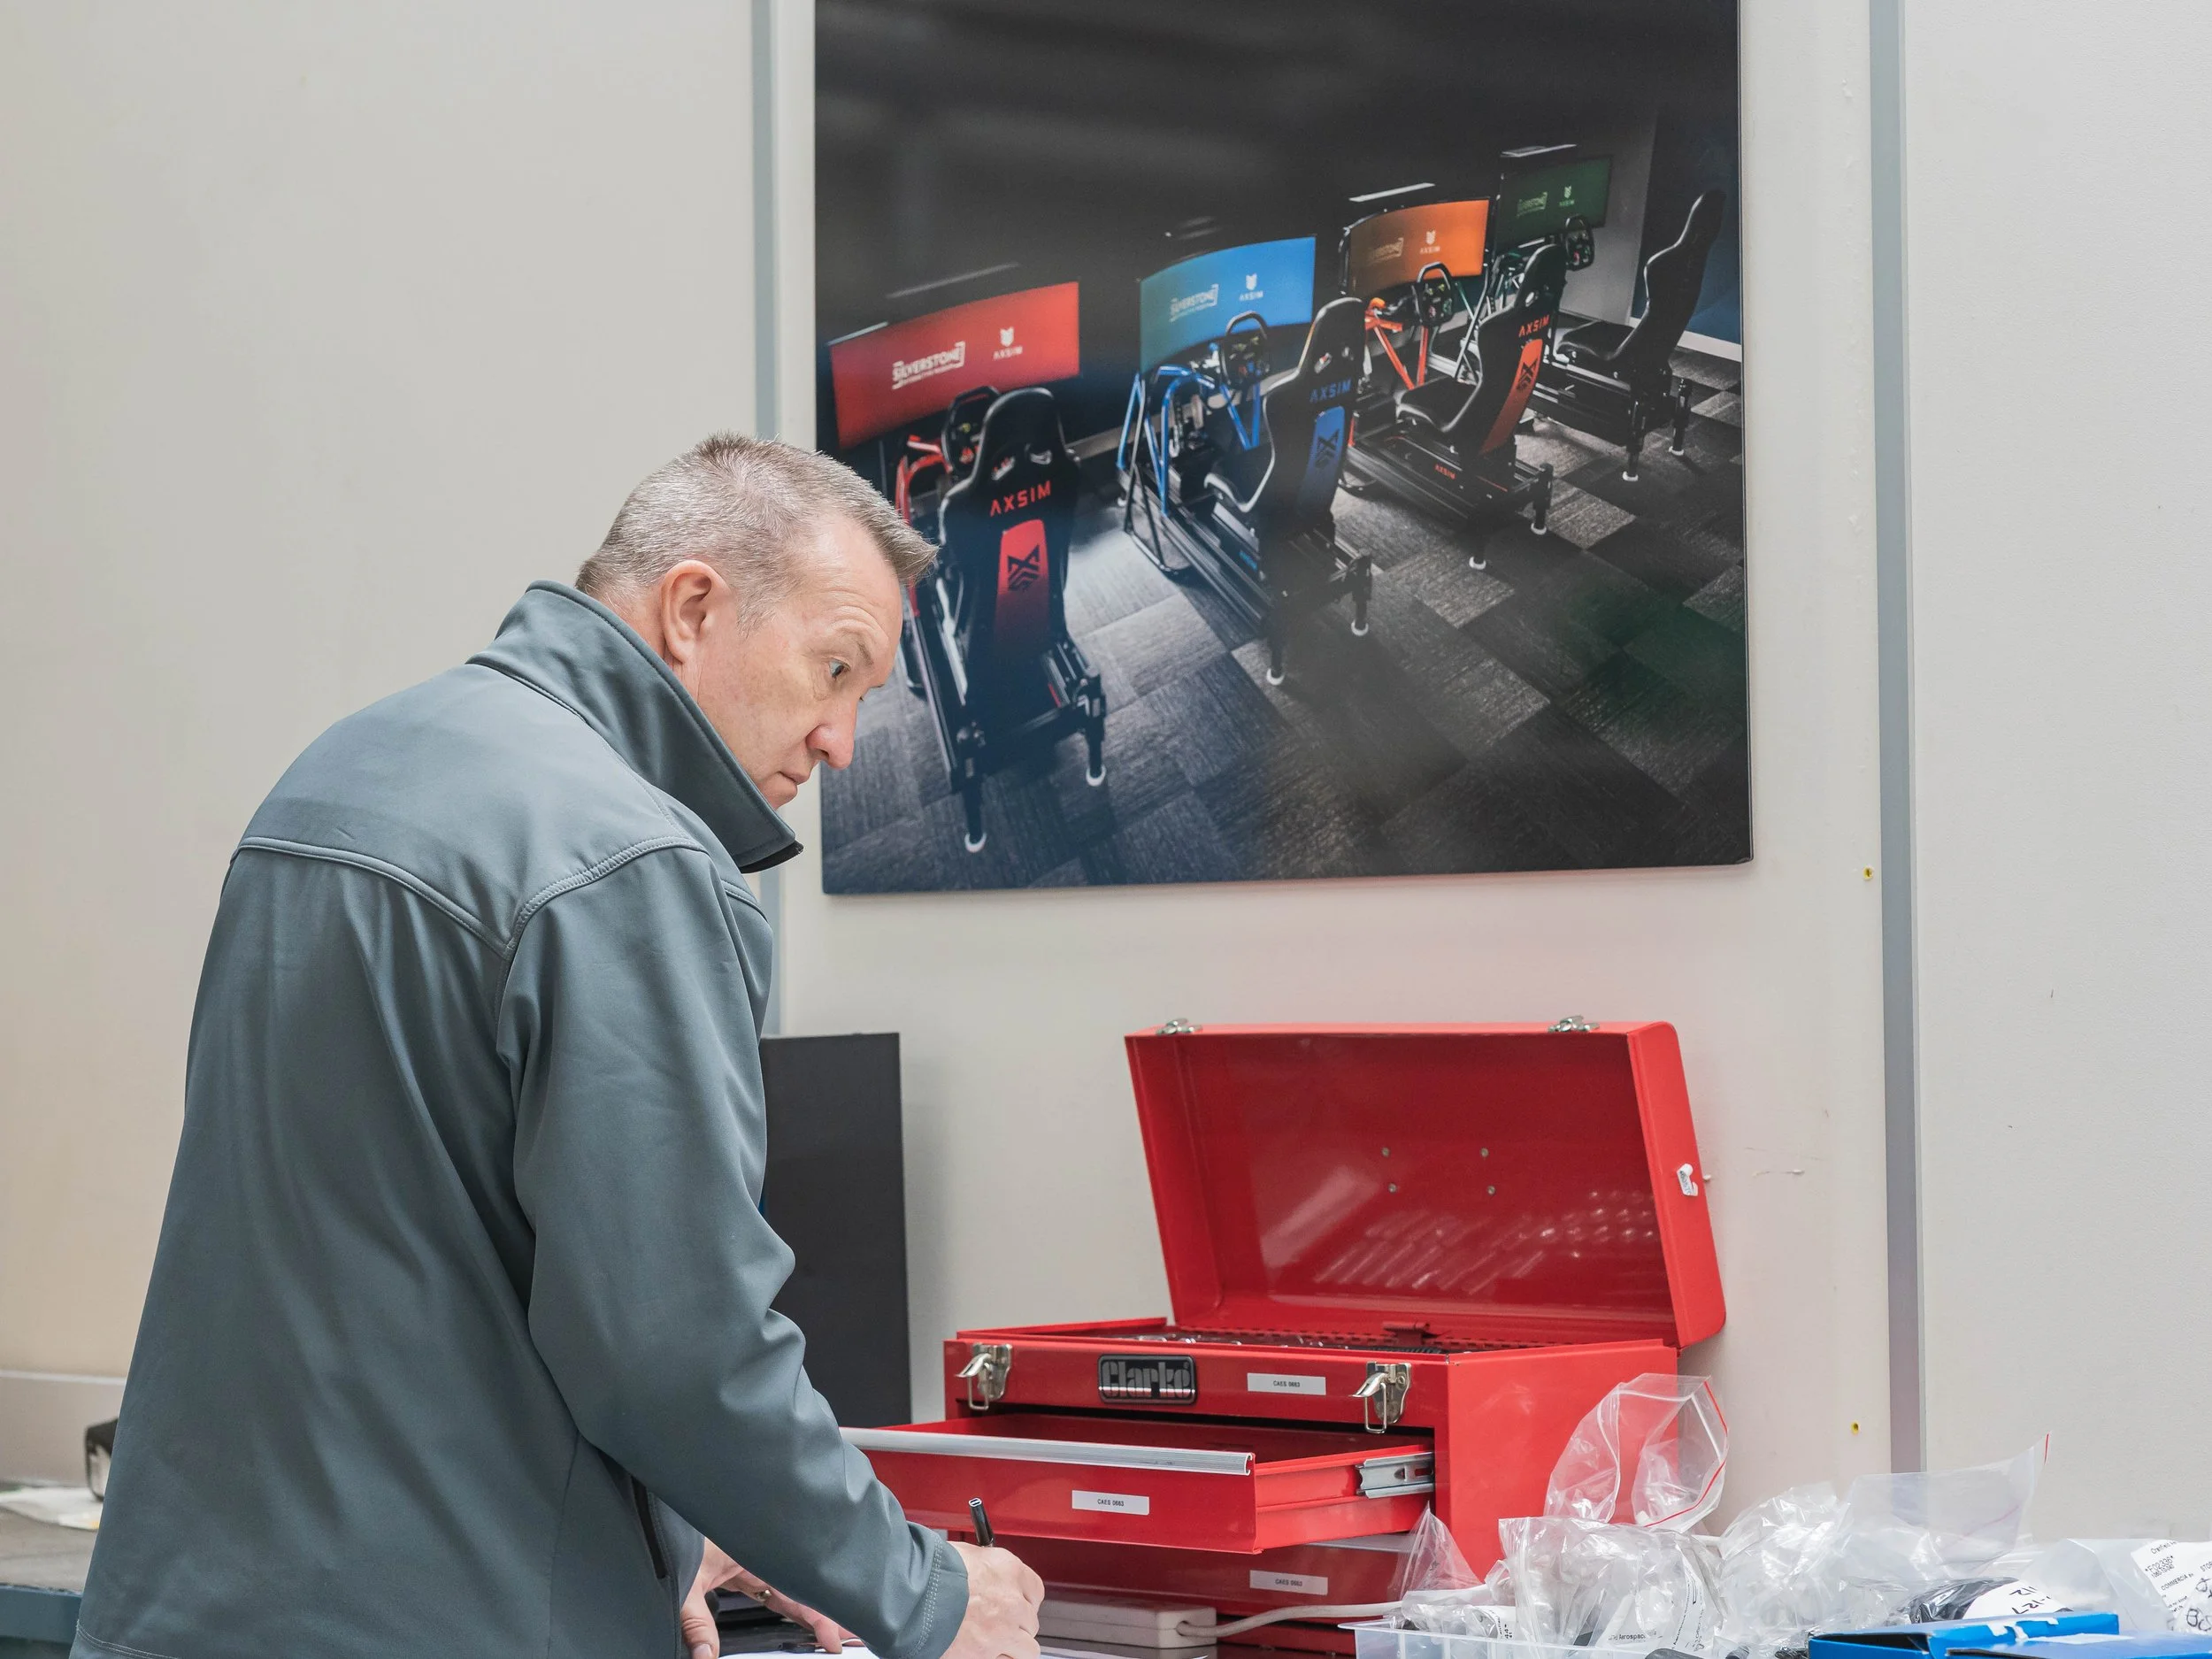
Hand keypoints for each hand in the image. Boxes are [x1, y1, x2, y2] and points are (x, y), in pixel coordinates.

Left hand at [682, 1538, 860, 1658]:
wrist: (653, 1519)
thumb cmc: (672, 1536)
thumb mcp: (684, 1583)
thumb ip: (697, 1623)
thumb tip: (707, 1656)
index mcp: (752, 1551)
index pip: (794, 1586)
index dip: (816, 1612)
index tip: (831, 1636)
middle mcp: (754, 1554)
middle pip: (795, 1587)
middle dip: (818, 1612)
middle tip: (838, 1638)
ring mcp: (746, 1560)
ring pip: (783, 1589)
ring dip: (802, 1611)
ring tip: (823, 1632)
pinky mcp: (735, 1567)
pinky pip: (767, 1589)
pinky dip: (782, 1605)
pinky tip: (792, 1619)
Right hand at [942, 1540, 1043, 1658]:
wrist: (913, 1597)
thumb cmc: (931, 1572)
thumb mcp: (963, 1555)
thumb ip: (981, 1566)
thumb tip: (978, 1570)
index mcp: (1008, 1571)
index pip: (1034, 1590)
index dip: (1023, 1598)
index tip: (1016, 1602)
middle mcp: (1012, 1602)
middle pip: (1030, 1620)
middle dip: (1016, 1623)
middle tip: (997, 1623)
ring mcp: (1002, 1632)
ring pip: (1027, 1648)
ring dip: (1014, 1646)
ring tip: (995, 1643)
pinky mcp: (987, 1655)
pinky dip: (999, 1658)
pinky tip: (985, 1652)